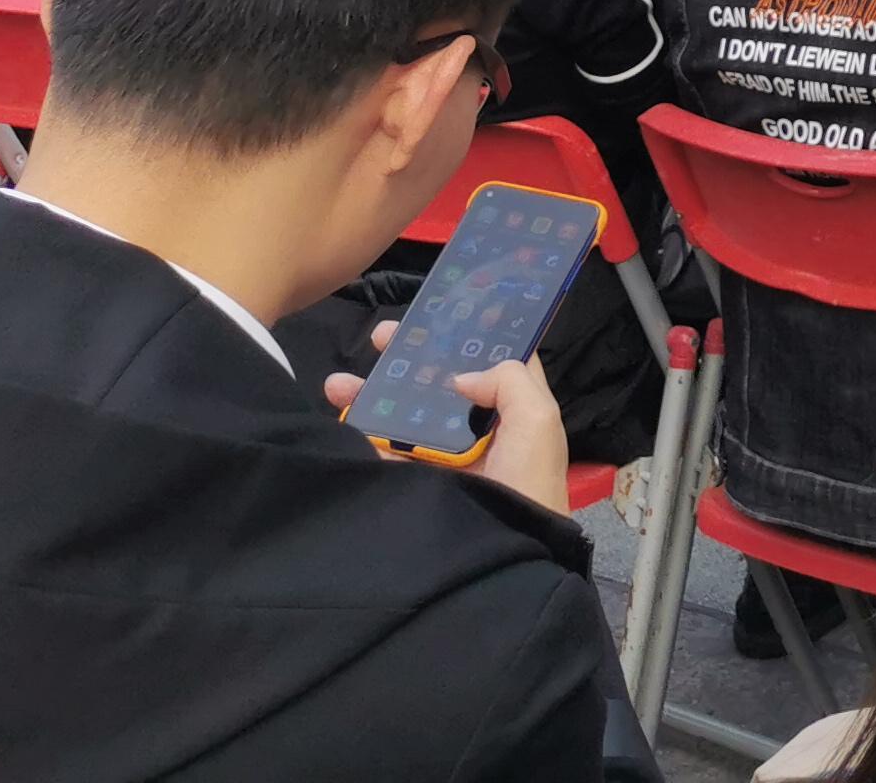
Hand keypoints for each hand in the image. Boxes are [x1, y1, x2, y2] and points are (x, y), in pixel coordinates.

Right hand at [325, 323, 575, 515]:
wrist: (500, 560)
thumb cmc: (527, 484)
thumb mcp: (538, 422)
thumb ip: (510, 382)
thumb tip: (462, 376)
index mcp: (513, 413)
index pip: (493, 363)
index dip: (469, 338)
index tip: (437, 315)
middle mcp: (477, 431)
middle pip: (439, 384)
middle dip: (409, 359)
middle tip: (379, 338)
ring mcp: (442, 460)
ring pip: (405, 414)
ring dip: (372, 393)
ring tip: (339, 381)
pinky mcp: (414, 486)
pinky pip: (382, 453)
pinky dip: (358, 433)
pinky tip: (338, 415)